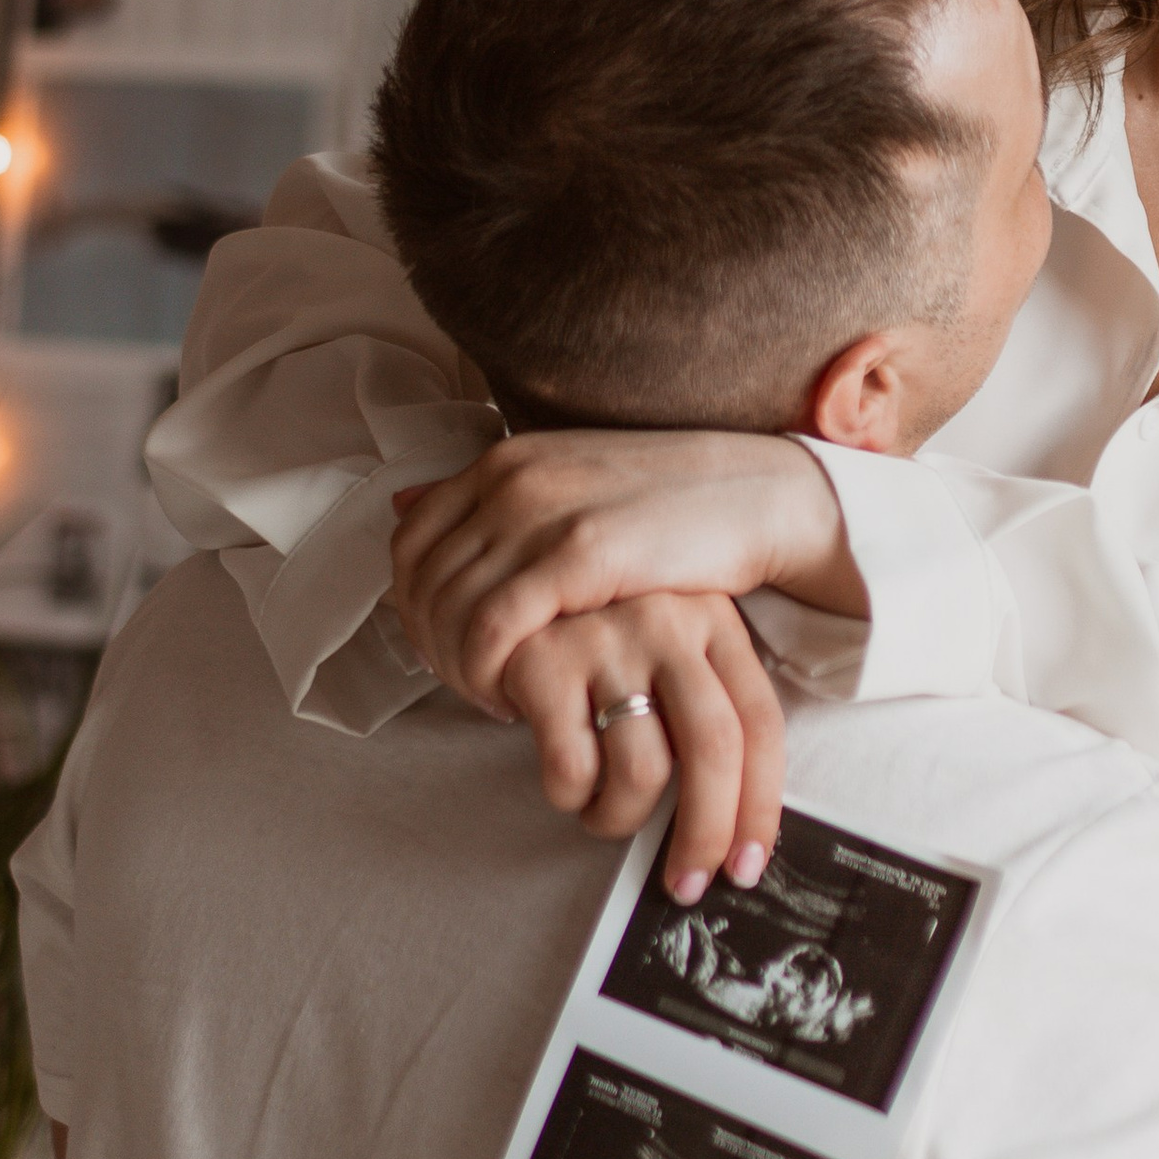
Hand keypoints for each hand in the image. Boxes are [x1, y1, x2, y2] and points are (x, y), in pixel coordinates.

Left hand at [390, 429, 858, 715]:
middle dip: (429, 647)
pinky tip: (513, 698)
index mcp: (505, 460)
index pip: (410, 540)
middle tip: (466, 688)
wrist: (757, 497)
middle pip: (420, 581)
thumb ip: (491, 502)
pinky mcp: (577, 555)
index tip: (442, 649)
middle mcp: (511, 479)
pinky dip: (486, 674)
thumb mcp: (568, 487)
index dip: (411, 605)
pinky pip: (490, 629)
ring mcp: (541, 513)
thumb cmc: (669, 506)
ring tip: (491, 699)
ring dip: (457, 670)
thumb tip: (402, 504)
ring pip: (447, 611)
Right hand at [499, 593, 785, 899]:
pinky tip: (568, 786)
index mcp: (714, 621)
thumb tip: (735, 832)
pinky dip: (572, 799)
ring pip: (642, 769)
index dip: (760, 806)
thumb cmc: (604, 648)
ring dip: (624, 820)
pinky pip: (573, 767)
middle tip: (687, 884)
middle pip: (713, 748)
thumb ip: (703, 714)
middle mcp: (667, 620)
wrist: (506, 592)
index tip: (747, 866)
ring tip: (607, 815)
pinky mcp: (543, 660)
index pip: (759, 724)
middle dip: (705, 834)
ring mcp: (605, 637)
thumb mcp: (669, 654)